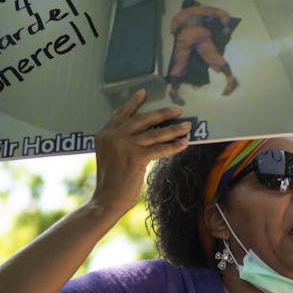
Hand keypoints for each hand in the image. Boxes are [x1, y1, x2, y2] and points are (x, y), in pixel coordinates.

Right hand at [89, 90, 191, 215]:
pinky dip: (174, 145)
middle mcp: (113, 136)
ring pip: (155, 133)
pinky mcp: (135, 157)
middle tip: (177, 109)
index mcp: (105, 134)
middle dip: (162, 113)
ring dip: (174, 129)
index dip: (134, 103)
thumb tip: (148, 132)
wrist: (106, 200)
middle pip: (142, 119)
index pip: (122, 113)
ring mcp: (124, 146)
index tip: (144, 93)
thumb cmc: (111, 182)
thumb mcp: (111, 155)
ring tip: (187, 125)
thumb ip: (122, 141)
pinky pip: (160, 148)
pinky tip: (184, 142)